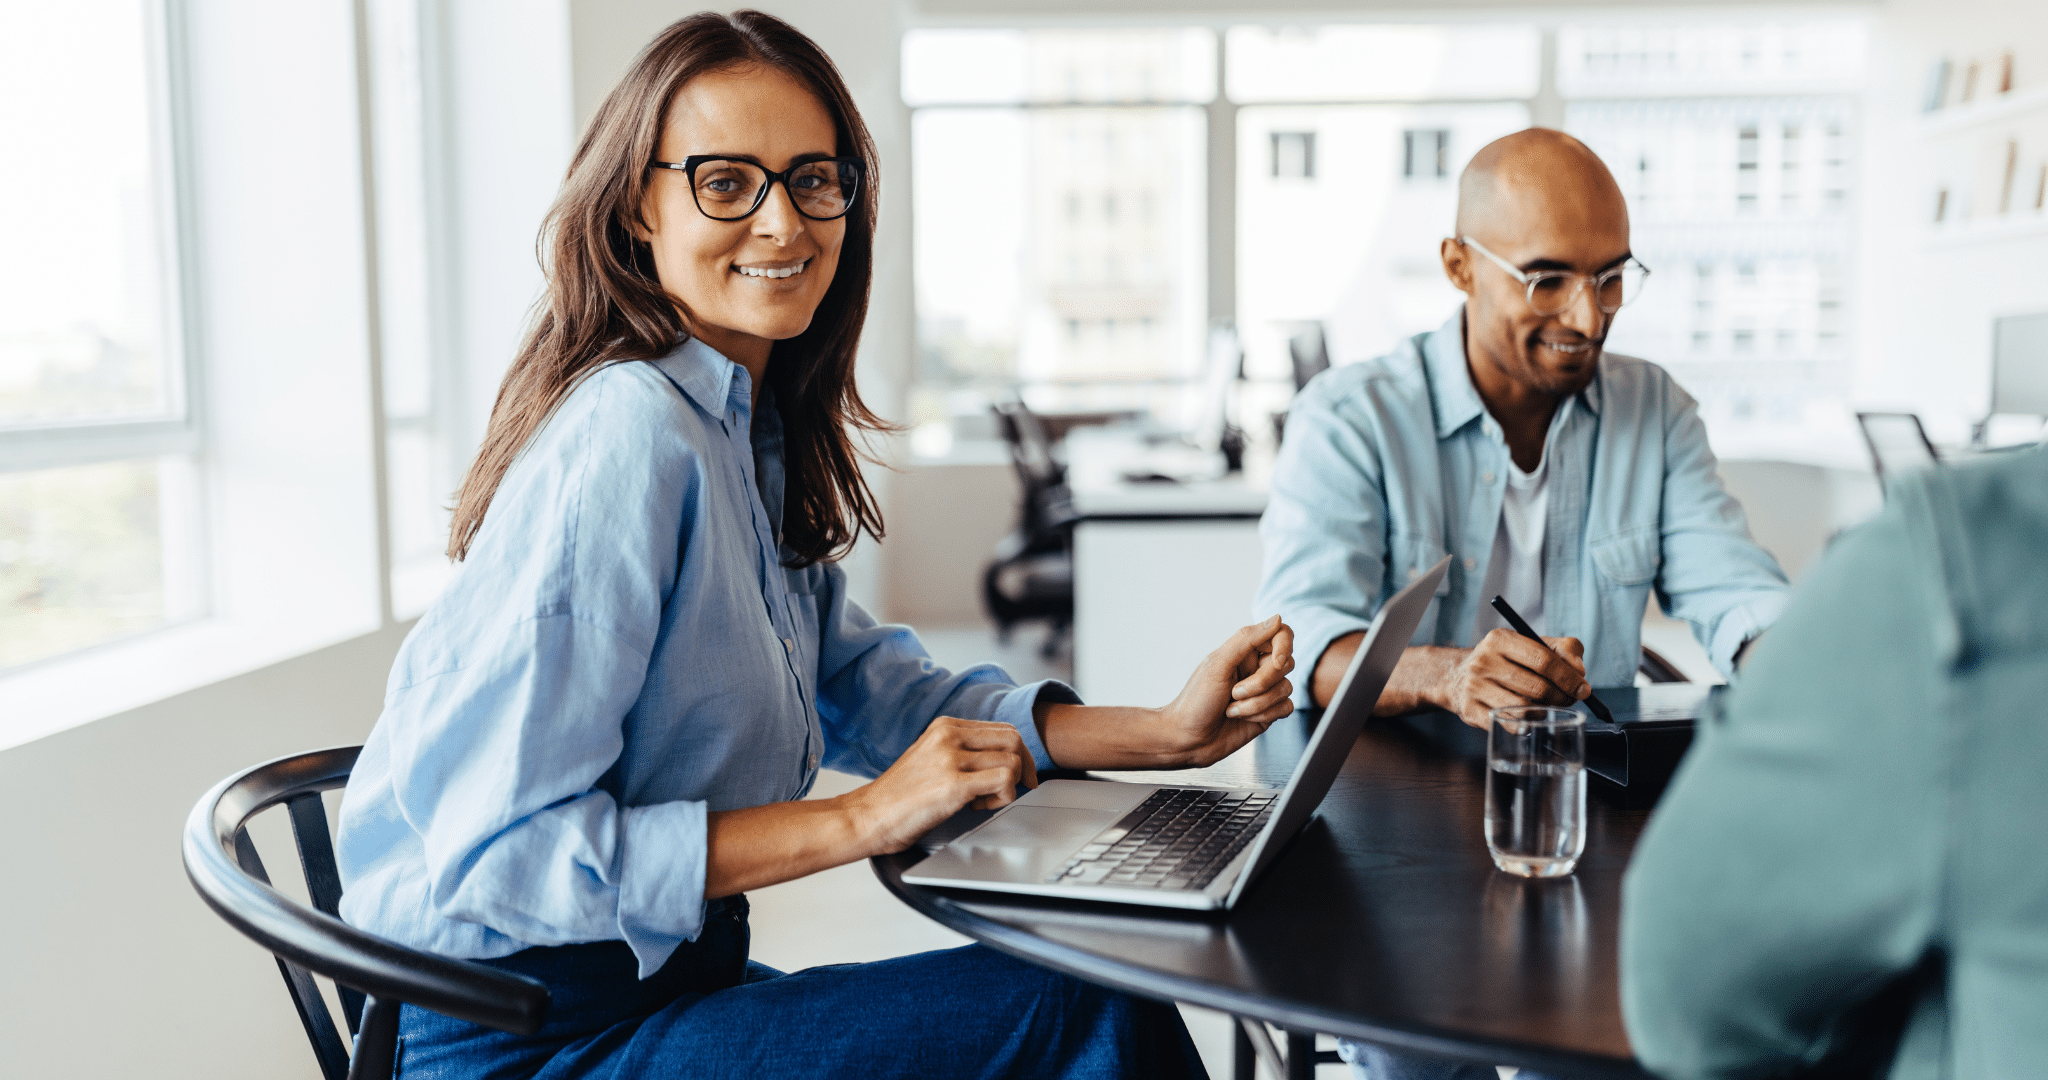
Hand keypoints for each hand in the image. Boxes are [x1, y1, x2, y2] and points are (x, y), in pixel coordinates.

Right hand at [840, 716, 1038, 854]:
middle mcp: (948, 736)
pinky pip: (1004, 781)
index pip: (1001, 729)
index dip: (1017, 753)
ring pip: (1012, 760)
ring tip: (985, 800)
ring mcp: (950, 758)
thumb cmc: (898, 796)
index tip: (1020, 773)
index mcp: (945, 726)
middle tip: (1020, 787)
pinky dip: (1003, 797)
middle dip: (1024, 766)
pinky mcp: (953, 784)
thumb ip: (961, 751)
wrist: (866, 816)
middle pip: (1013, 739)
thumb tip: (1000, 759)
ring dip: (1010, 785)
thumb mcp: (930, 757)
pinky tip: (980, 807)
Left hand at [1150, 615, 1295, 767]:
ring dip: (1257, 702)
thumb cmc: (1196, 701)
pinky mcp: (1268, 712)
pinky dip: (1264, 714)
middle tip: (1234, 692)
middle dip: (1262, 682)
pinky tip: (1242, 718)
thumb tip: (1277, 618)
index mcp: (1244, 651)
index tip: (1275, 662)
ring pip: (1286, 688)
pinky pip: (1286, 707)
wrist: (1188, 739)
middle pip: (1286, 663)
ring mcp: (1264, 691)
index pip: (1280, 634)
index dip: (1284, 646)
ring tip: (1232, 708)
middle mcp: (1256, 668)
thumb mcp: (1218, 664)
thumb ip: (1247, 639)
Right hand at [1440, 628, 1589, 729]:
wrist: (1458, 677)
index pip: (1543, 660)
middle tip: (1568, 700)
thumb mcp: (1530, 644)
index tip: (1583, 689)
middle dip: (1561, 697)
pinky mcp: (1470, 710)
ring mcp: (1475, 687)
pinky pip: (1509, 724)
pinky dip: (1526, 724)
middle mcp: (1483, 661)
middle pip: (1537, 686)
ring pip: (1524, 708)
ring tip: (1547, 706)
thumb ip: (1562, 649)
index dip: (1568, 677)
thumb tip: (1579, 671)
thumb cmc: (1504, 661)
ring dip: (1544, 711)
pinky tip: (1528, 717)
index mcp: (1500, 639)